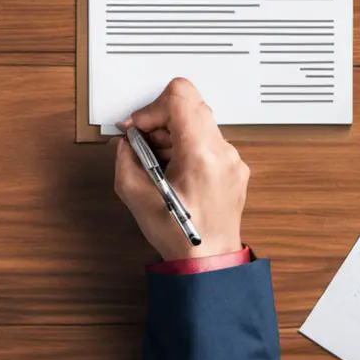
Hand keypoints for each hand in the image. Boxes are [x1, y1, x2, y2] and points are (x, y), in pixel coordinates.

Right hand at [113, 78, 248, 261]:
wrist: (209, 262)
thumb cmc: (180, 236)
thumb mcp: (136, 196)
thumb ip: (125, 159)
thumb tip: (127, 141)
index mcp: (200, 155)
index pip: (180, 97)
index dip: (151, 108)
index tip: (140, 129)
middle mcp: (222, 152)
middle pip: (190, 106)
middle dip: (160, 121)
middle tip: (146, 146)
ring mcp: (232, 159)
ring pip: (198, 122)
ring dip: (173, 135)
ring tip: (160, 165)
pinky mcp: (234, 166)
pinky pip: (207, 141)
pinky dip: (186, 147)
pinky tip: (175, 172)